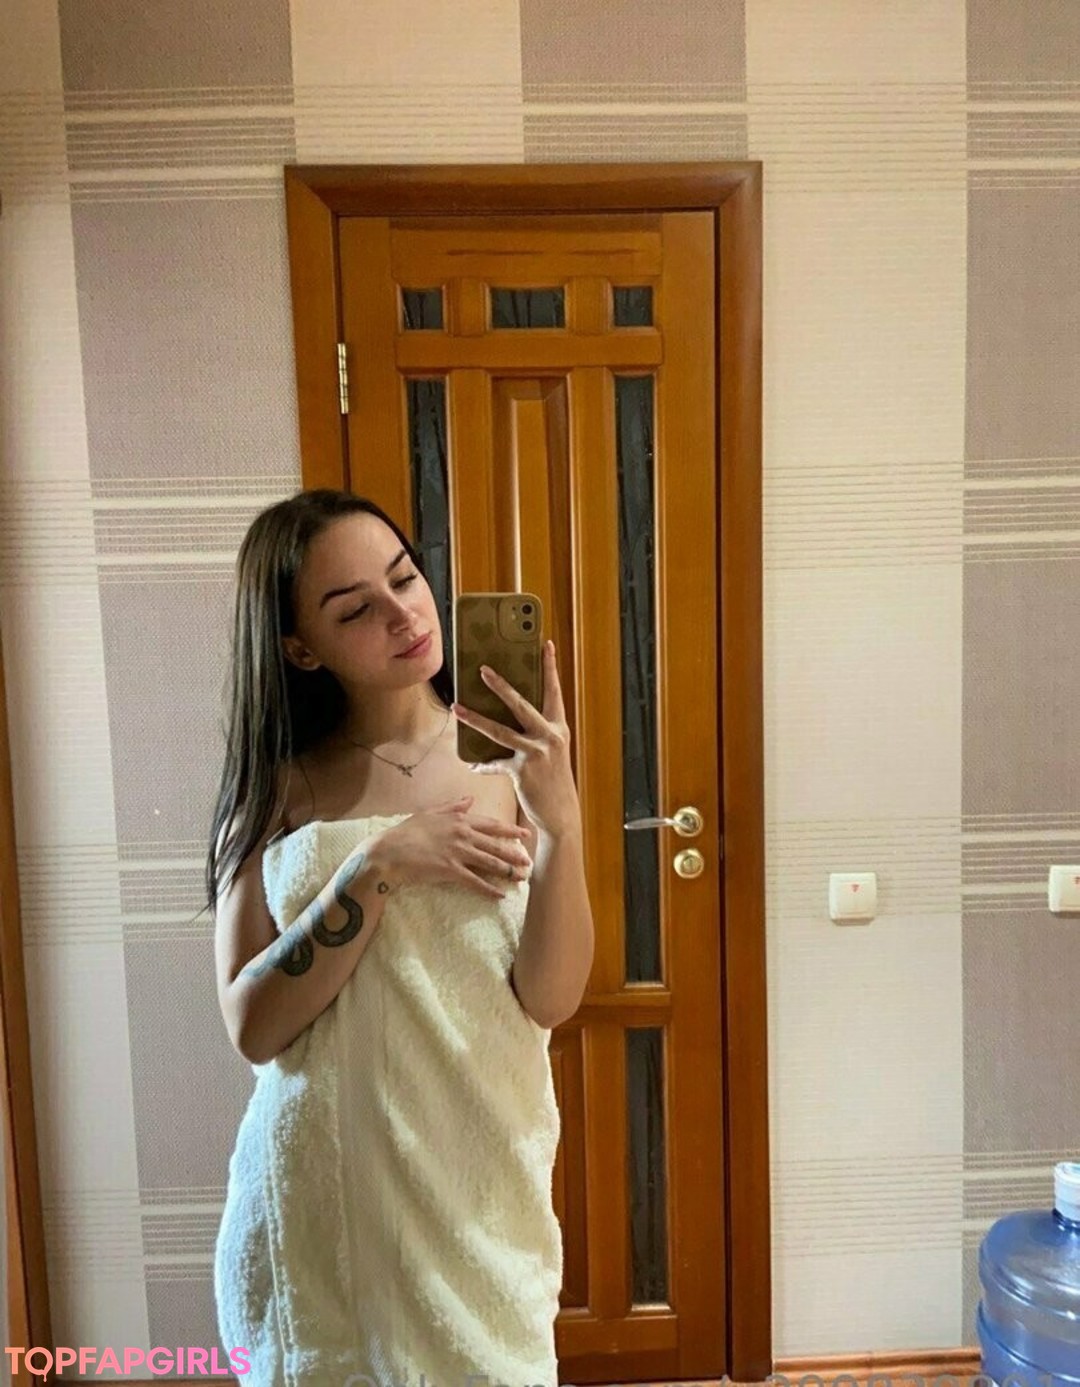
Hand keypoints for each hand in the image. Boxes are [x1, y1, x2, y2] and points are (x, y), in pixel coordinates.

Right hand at [369, 794, 532, 900]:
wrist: (389, 851)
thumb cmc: (407, 832)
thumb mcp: (430, 814)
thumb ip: (453, 807)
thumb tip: (469, 799)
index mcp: (459, 820)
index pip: (491, 825)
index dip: (510, 830)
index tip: (525, 834)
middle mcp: (463, 835)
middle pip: (495, 845)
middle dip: (514, 854)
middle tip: (529, 861)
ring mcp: (458, 853)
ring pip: (489, 863)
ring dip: (507, 871)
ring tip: (521, 878)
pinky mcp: (451, 871)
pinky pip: (475, 882)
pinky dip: (488, 890)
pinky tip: (499, 895)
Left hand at [451, 639, 581, 837]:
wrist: (560, 814)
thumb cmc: (553, 781)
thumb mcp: (552, 753)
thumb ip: (537, 734)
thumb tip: (510, 718)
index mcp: (558, 728)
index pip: (554, 691)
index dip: (549, 667)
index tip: (544, 644)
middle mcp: (549, 736)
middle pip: (521, 704)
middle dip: (500, 685)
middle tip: (483, 669)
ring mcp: (536, 753)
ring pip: (499, 731)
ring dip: (475, 719)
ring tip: (457, 708)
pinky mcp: (522, 771)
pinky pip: (495, 763)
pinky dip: (483, 765)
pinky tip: (473, 765)